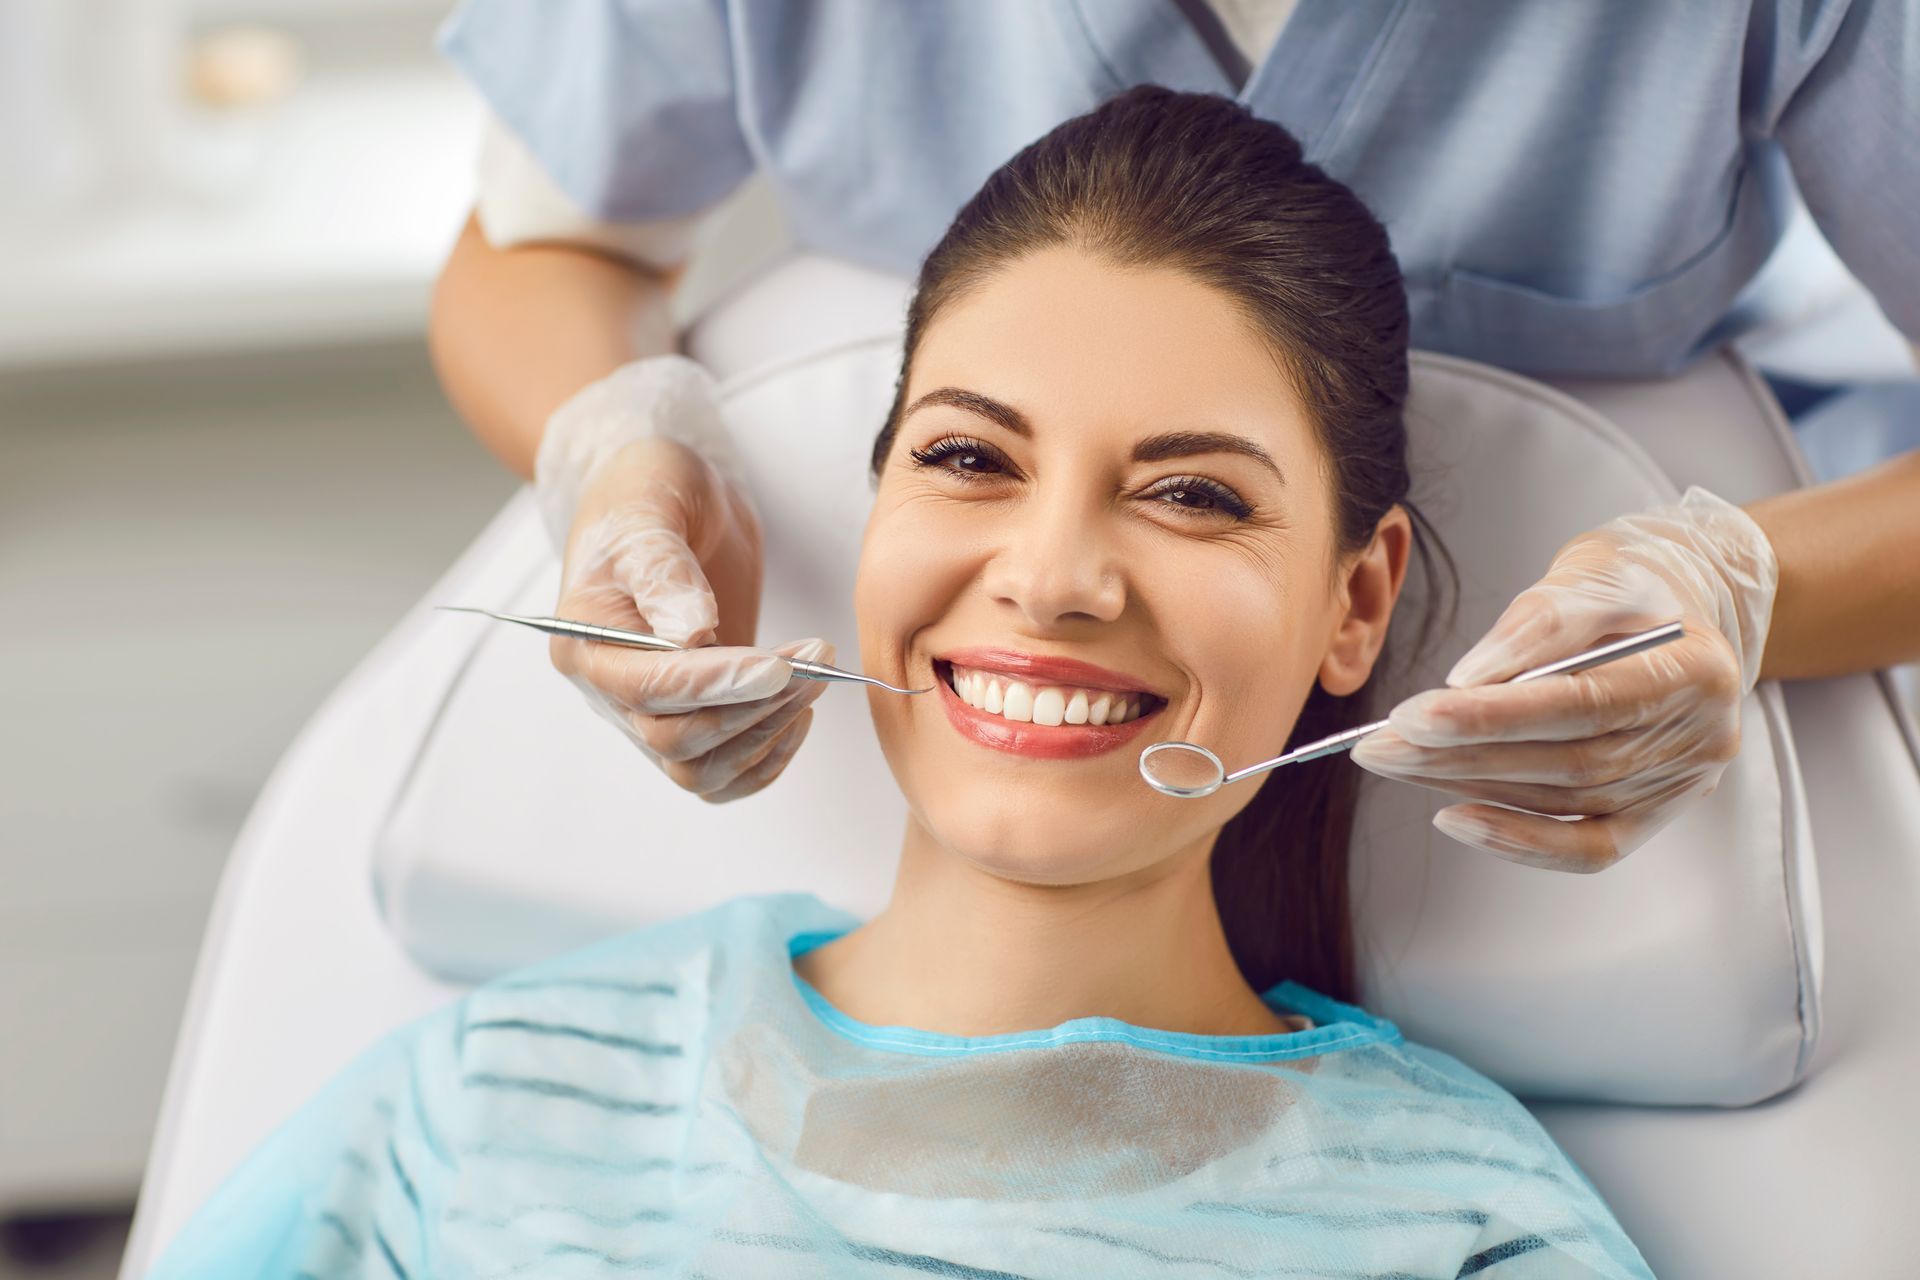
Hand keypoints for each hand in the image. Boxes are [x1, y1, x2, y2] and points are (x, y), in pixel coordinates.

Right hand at [549, 437, 829, 800]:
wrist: (670, 500)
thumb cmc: (647, 494)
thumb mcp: (650, 508)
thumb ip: (664, 570)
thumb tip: (690, 634)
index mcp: (584, 643)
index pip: (648, 688)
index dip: (716, 685)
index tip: (779, 665)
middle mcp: (610, 690)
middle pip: (675, 742)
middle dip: (752, 707)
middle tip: (813, 659)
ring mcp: (651, 710)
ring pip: (701, 771)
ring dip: (765, 734)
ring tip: (814, 678)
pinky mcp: (694, 715)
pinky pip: (722, 775)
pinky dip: (764, 759)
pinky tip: (797, 716)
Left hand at [1350, 486, 1778, 869]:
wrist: (1673, 613)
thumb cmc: (1629, 588)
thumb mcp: (1589, 575)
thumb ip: (1536, 625)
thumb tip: (1468, 680)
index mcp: (1697, 669)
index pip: (1583, 705)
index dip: (1494, 716)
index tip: (1414, 716)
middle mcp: (1701, 737)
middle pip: (1567, 761)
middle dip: (1460, 755)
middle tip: (1380, 745)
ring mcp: (1680, 784)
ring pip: (1562, 800)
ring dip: (1467, 785)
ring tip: (1397, 761)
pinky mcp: (1655, 814)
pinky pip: (1585, 847)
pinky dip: (1518, 841)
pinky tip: (1455, 815)